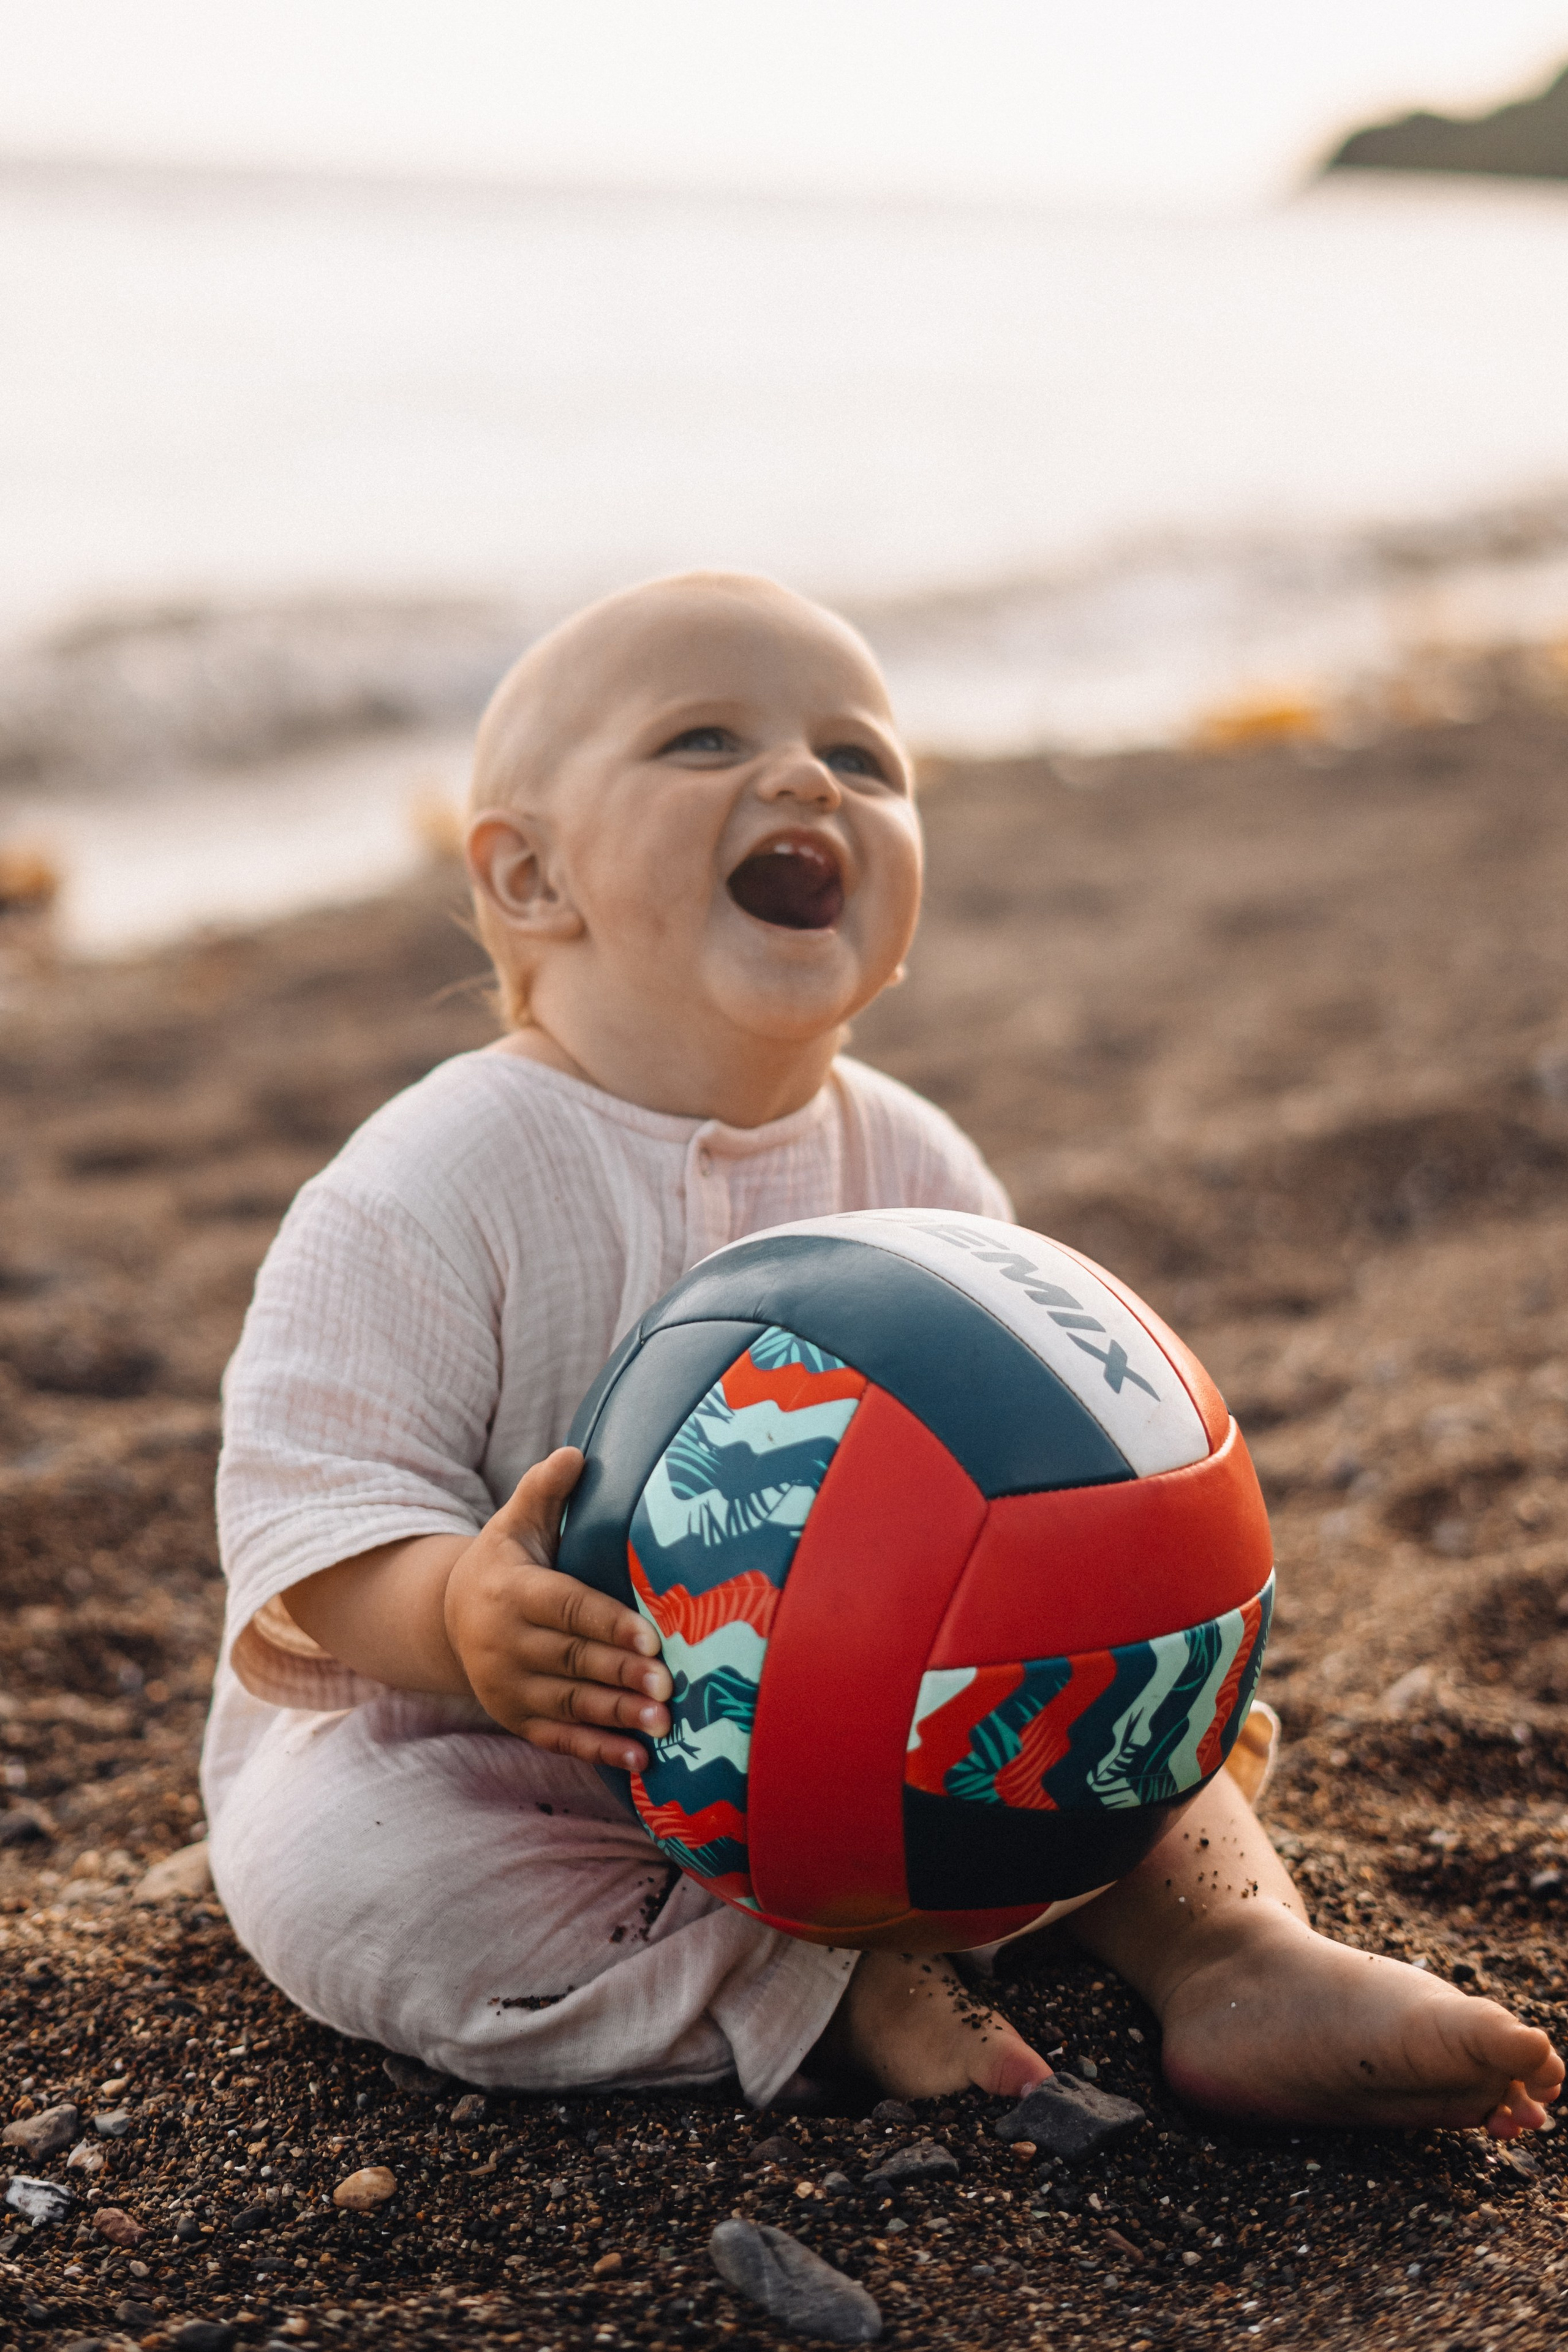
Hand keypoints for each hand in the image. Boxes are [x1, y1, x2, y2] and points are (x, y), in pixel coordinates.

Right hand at [442, 1446, 672, 1768]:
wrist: (446, 1618)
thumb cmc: (503, 1563)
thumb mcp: (514, 1522)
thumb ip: (544, 1489)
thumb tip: (575, 1453)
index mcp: (514, 1592)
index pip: (568, 1608)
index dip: (610, 1623)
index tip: (652, 1638)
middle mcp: (506, 1644)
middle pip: (573, 1660)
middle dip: (621, 1674)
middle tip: (670, 1685)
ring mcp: (509, 1687)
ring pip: (570, 1704)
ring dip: (617, 1716)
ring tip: (663, 1724)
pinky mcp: (515, 1718)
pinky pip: (558, 1739)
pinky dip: (597, 1752)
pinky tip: (638, 1761)